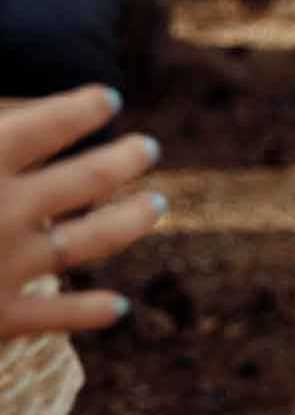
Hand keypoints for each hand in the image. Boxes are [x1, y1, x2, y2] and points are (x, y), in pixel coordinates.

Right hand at [0, 87, 164, 340]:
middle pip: (88, 178)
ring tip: (158, 205)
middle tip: (148, 147)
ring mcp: (6, 266)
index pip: (47, 123)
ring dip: (131, 222)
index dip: (80, 108)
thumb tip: (6, 113)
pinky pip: (54, 315)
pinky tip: (119, 308)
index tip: (107, 98)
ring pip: (91, 241)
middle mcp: (4, 210)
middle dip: (123, 160)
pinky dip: (89, 312)